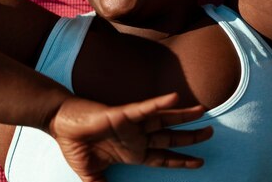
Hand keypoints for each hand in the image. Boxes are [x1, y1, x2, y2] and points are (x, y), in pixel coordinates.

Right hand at [48, 92, 212, 181]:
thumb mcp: (92, 175)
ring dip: (183, 116)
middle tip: (211, 133)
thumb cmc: (75, 146)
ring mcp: (131, 124)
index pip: (163, 157)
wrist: (60, 125)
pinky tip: (175, 97)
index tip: (199, 161)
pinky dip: (160, 103)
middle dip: (191, 136)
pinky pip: (145, 108)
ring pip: (163, 119)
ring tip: (203, 111)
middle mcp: (136, 137)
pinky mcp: (122, 114)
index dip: (180, 160)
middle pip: (170, 137)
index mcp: (132, 152)